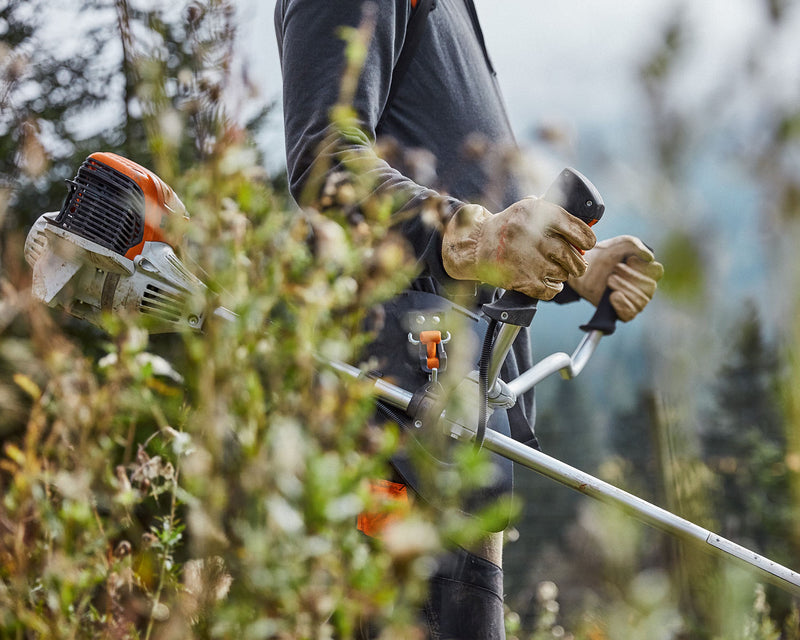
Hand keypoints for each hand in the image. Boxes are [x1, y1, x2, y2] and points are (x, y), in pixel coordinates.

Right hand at [441, 197, 595, 299]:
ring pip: (563, 274)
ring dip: (562, 273)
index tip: (587, 243)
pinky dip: (553, 287)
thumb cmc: (508, 226)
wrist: (478, 244)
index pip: (578, 230)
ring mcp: (530, 260)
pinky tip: (546, 280)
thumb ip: (554, 214)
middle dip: (578, 262)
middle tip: (575, 263)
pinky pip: (552, 290)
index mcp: (540, 214)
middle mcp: (535, 236)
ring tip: (551, 268)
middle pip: (573, 256)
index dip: (587, 239)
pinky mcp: (524, 280)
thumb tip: (584, 229)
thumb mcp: (529, 208)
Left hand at [568, 235, 663, 321]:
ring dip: (624, 287)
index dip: (644, 266)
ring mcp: (634, 301)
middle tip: (615, 268)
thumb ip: (635, 244)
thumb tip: (650, 257)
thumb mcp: (617, 244)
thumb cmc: (603, 255)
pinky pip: (630, 314)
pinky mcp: (622, 311)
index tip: (629, 260)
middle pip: (650, 286)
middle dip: (631, 276)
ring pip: (641, 300)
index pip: (657, 271)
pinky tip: (613, 295)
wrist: (582, 269)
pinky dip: (622, 305)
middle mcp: (643, 287)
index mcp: (646, 271)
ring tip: (610, 279)